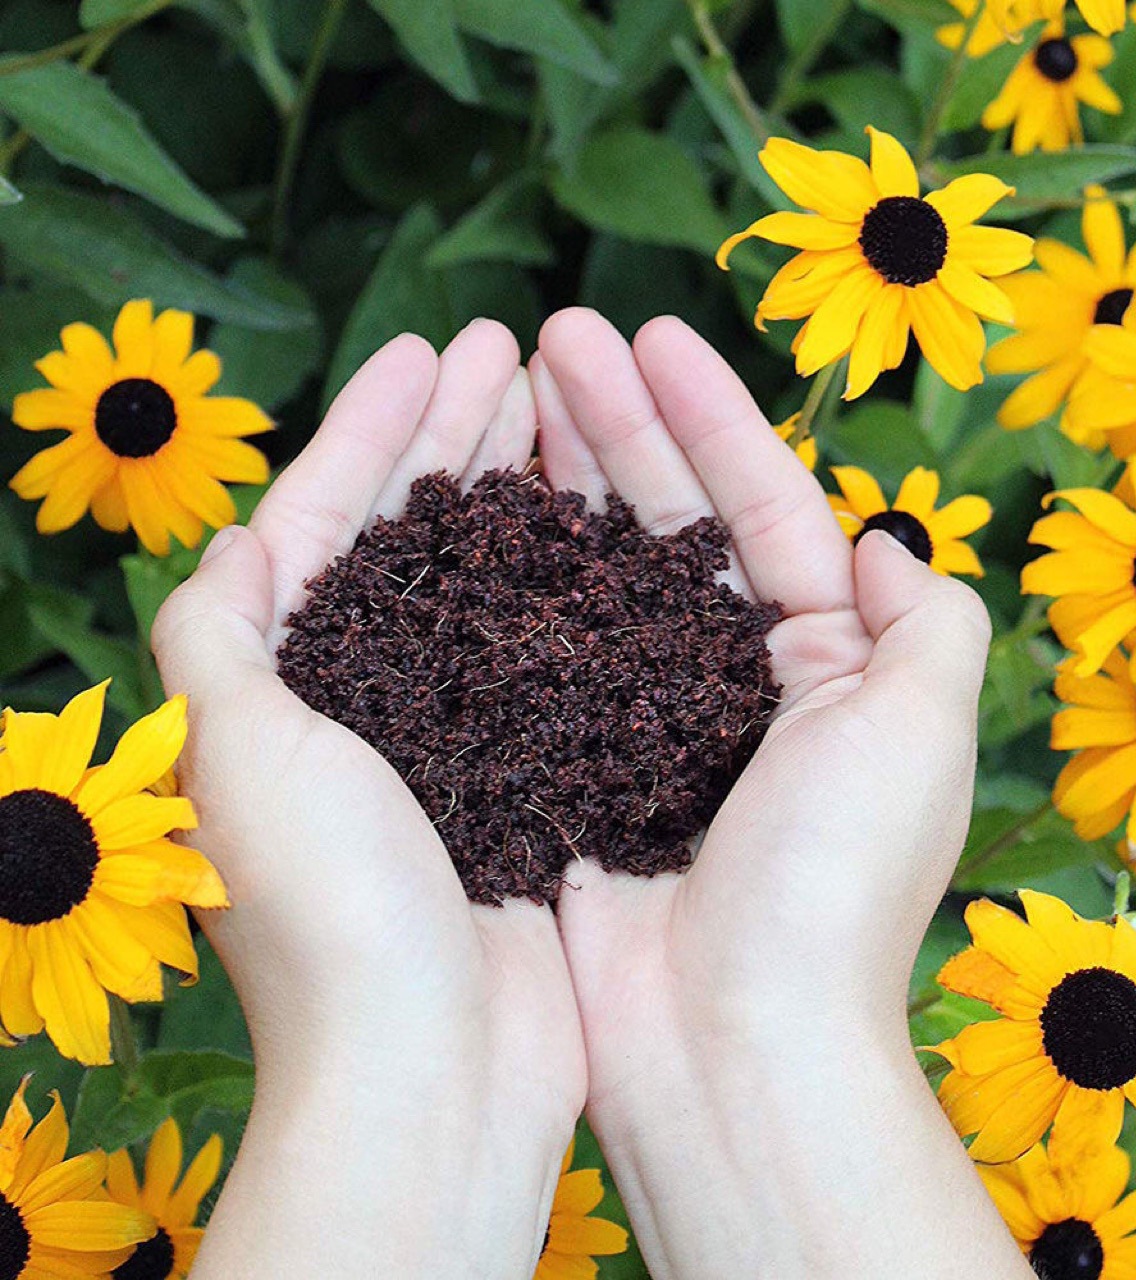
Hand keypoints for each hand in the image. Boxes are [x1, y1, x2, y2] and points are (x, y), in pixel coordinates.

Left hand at [153, 323, 585, 1277]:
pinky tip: (610, 531)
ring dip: (522, 492)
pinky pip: (552, 651)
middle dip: (458, 437)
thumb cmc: (331, 915)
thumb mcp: (234, 757)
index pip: (324, 518)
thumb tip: (232, 545)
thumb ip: (217, 639)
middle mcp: (372, 700)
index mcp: (285, 684)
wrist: (434, 1070)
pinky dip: (573, 585)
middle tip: (518, 351)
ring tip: (566, 409)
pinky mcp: (531, 772)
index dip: (374, 427)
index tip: (433, 351)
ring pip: (493, 582)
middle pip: (417, 536)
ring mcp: (459, 733)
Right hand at [531, 309, 1031, 1278]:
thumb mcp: (921, 730)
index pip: (763, 505)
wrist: (730, 1048)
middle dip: (617, 423)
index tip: (646, 333)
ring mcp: (640, 720)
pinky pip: (537, 649)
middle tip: (550, 336)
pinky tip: (472, 510)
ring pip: (593, 572)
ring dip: (559, 480)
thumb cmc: (834, 886)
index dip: (709, 415)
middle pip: (668, 522)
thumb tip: (894, 548)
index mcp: (825, 661)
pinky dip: (510, 581)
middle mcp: (731, 682)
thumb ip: (927, 621)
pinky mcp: (568, 763)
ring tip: (505, 387)